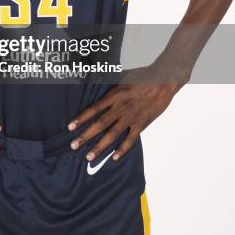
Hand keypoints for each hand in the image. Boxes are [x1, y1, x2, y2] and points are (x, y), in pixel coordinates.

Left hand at [67, 64, 183, 161]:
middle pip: (100, 124)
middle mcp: (120, 108)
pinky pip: (130, 140)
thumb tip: (95, 81)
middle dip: (85, 136)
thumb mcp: (122, 76)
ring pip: (112, 135)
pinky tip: (114, 158)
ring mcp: (131, 118)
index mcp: (114, 95)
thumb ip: (109, 84)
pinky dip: (122, 150)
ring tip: (89, 156)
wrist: (163, 81)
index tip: (70, 127)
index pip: (93, 109)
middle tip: (73, 146)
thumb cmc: (143, 76)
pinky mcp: (141, 124)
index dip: (81, 118)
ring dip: (100, 146)